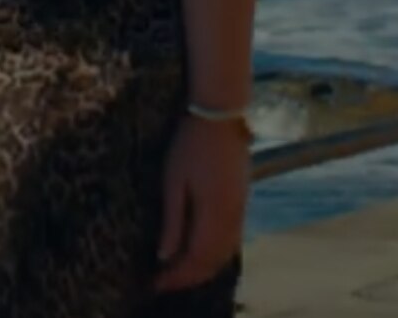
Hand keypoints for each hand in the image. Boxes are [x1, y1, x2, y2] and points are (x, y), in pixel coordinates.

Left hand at [154, 113, 250, 292]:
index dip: (176, 276)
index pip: (196, 259)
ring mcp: (241, 207)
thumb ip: (173, 221)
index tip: (155, 282)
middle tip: (163, 281)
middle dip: (188, 277)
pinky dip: (216, 253)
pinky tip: (200, 251)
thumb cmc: (190, 144)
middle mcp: (232, 215)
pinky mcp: (242, 199)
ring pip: (225, 253)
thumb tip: (164, 256)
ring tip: (179, 271)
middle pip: (213, 261)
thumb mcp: (173, 181)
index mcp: (214, 212)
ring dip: (203, 267)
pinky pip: (232, 239)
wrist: (220, 114)